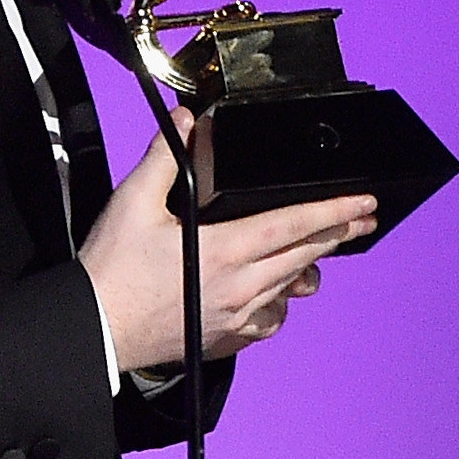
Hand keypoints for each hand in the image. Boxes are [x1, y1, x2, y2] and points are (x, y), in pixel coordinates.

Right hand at [79, 110, 375, 371]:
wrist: (95, 330)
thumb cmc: (112, 270)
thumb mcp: (133, 202)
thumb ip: (166, 157)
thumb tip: (187, 120)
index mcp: (224, 249)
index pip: (295, 224)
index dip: (334, 210)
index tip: (363, 202)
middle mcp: (240, 286)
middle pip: (305, 255)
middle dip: (337, 233)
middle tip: (363, 218)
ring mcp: (236, 317)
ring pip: (291, 287)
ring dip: (310, 264)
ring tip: (320, 248)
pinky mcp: (226, 339)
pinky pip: (270, 320)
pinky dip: (280, 302)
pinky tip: (274, 292)